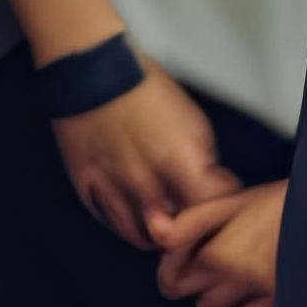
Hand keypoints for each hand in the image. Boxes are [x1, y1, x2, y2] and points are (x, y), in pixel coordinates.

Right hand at [51, 59, 237, 254]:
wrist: (93, 69)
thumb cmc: (146, 89)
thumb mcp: (193, 122)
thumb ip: (201, 164)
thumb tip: (205, 189)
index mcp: (182, 165)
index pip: (214, 212)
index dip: (218, 206)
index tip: (213, 194)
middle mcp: (149, 185)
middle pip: (178, 236)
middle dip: (187, 228)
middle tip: (187, 215)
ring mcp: (115, 188)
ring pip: (140, 238)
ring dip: (154, 231)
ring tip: (160, 218)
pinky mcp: (87, 185)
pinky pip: (109, 221)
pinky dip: (123, 220)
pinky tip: (131, 208)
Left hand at [145, 179, 285, 306]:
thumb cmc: (281, 203)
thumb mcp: (228, 202)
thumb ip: (188, 222)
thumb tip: (158, 235)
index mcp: (216, 256)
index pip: (171, 280)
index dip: (170, 267)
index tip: (176, 256)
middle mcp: (235, 283)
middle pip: (196, 296)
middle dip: (194, 281)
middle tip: (203, 259)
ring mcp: (259, 297)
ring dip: (218, 295)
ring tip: (227, 273)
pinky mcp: (281, 303)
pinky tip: (246, 293)